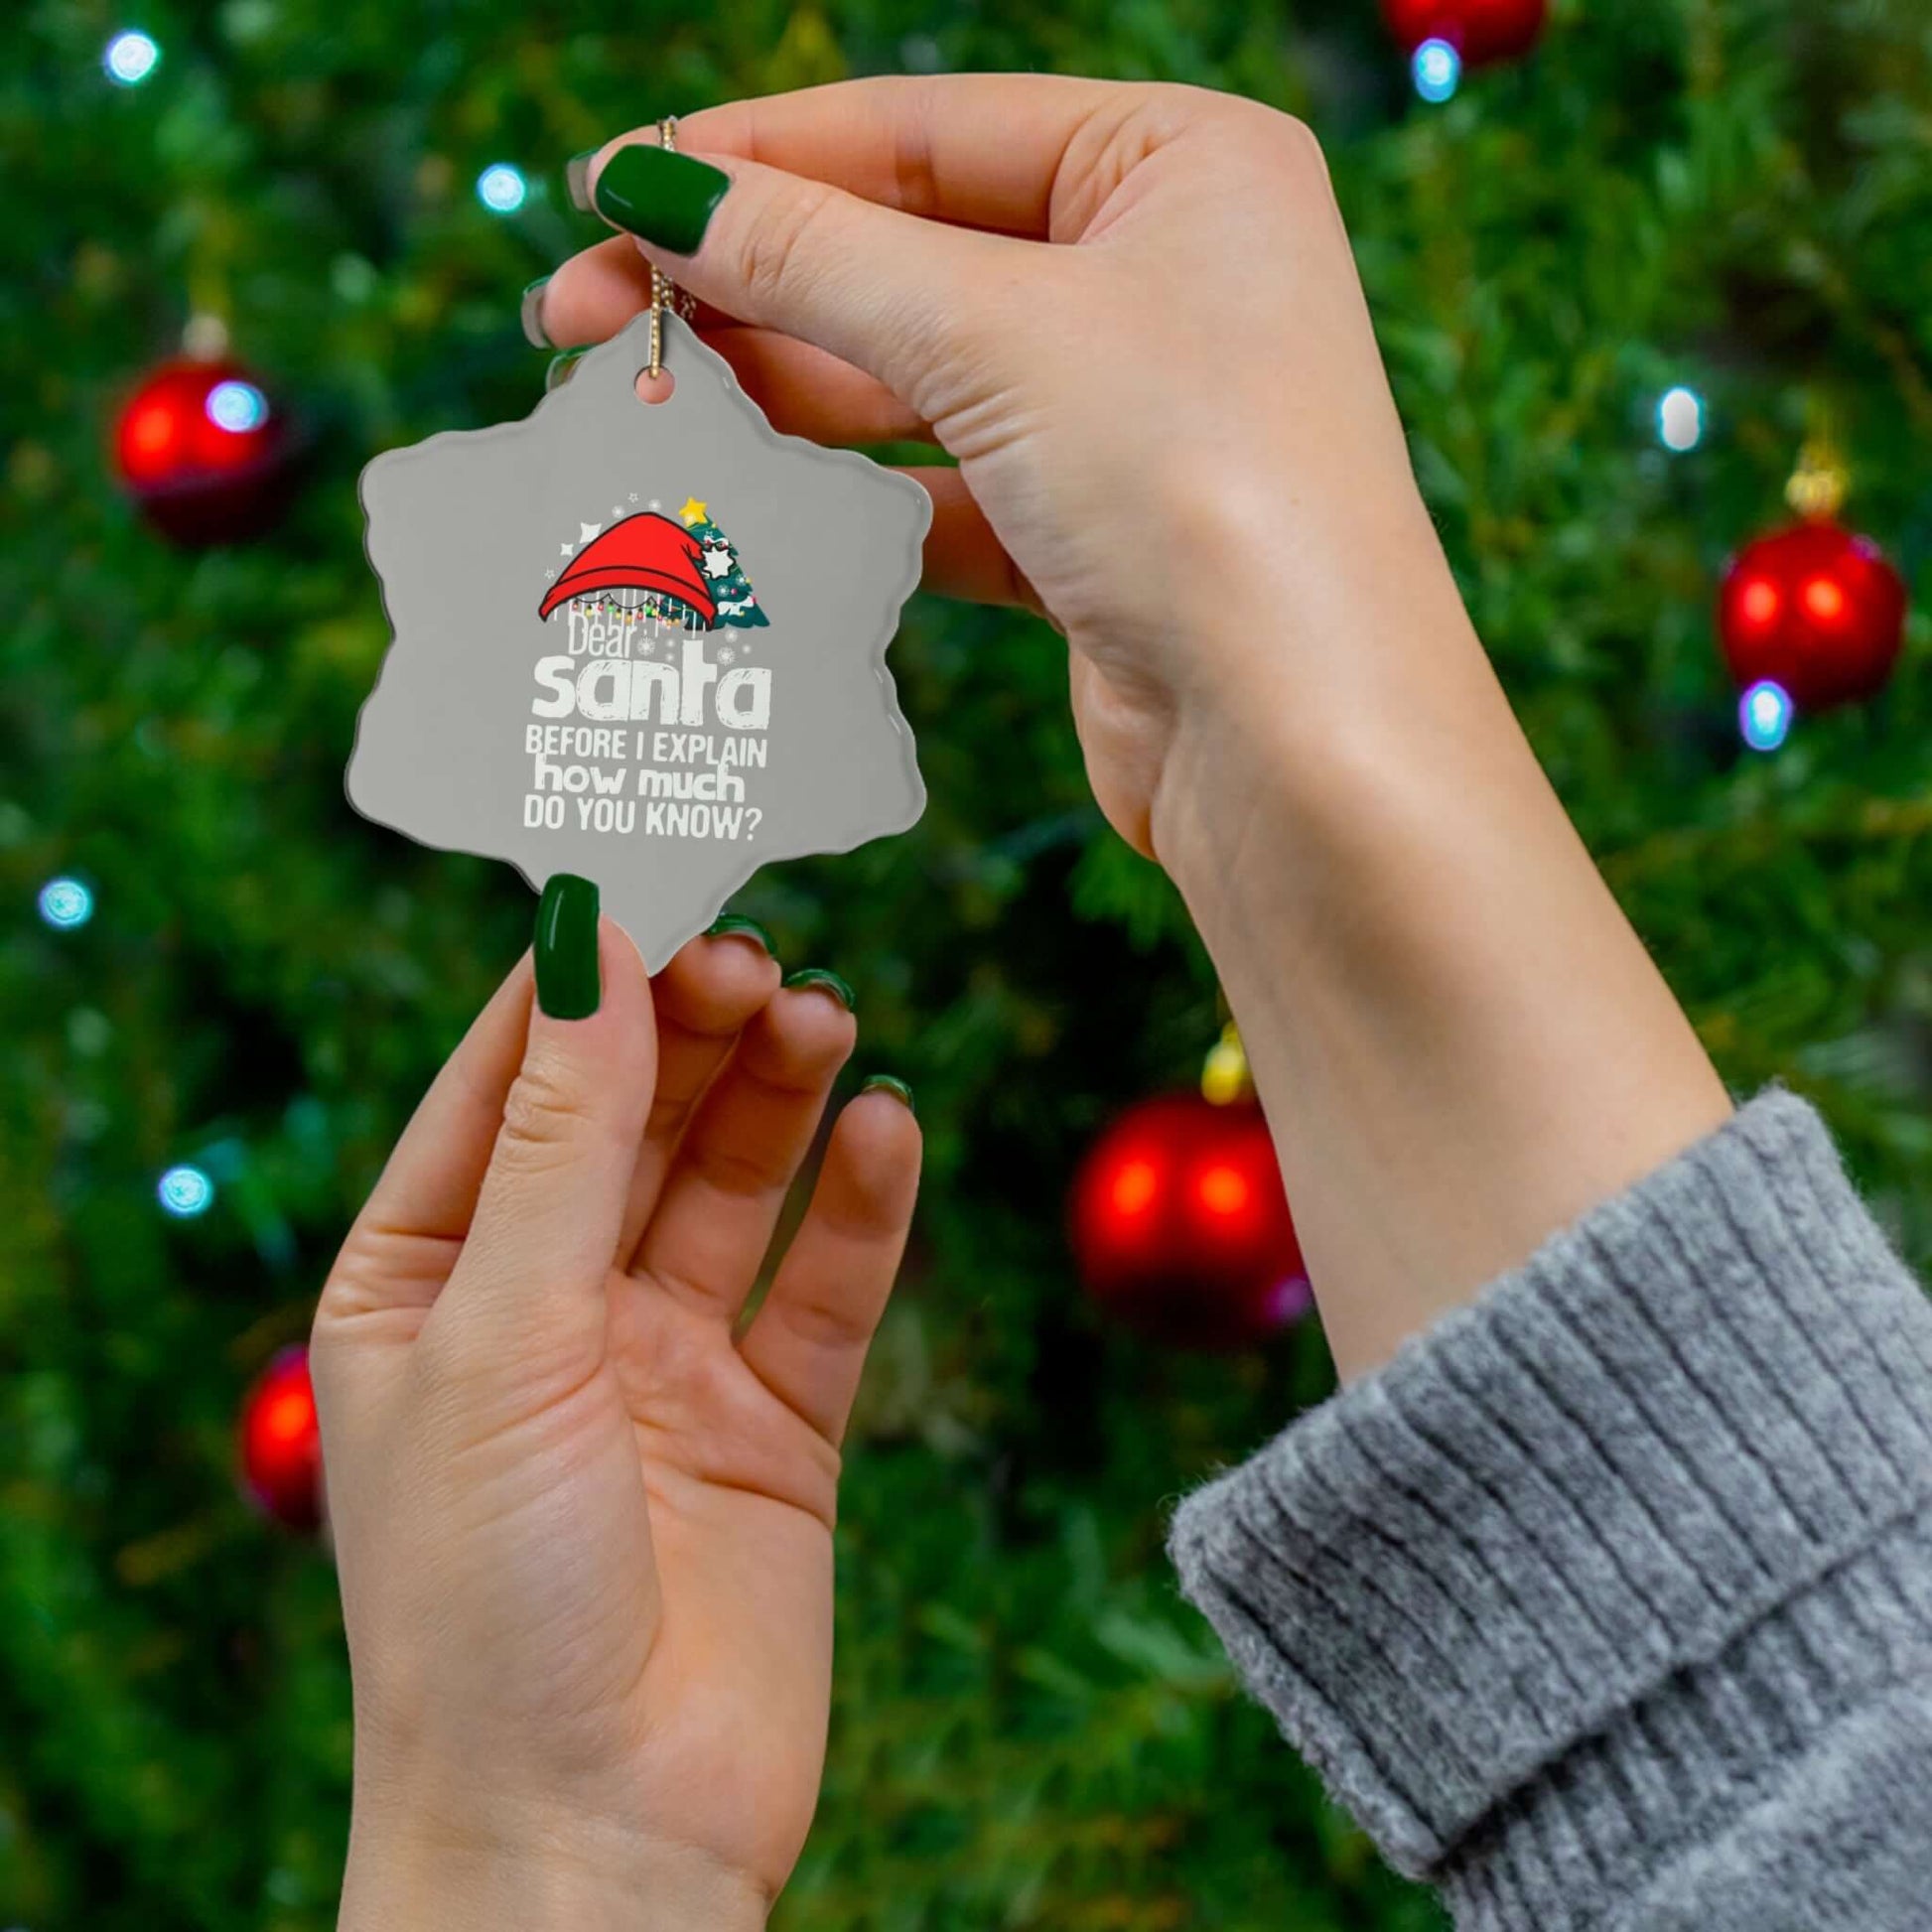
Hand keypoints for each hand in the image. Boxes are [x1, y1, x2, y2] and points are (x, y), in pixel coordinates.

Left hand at [313, 915, 918, 1928]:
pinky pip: (825, 1287)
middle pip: (632, 1119)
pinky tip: (888, 1128)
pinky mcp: (774, 1428)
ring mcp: (665, 1367)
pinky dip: (860, 1206)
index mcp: (425, 1283)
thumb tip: (590, 941)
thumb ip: (560, 1140)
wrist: (595, 1841)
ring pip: (733, 1184)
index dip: (580, 980)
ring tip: (827, 1015)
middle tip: (760, 953)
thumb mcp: (501, 1339)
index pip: (505, 1084)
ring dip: (779, 1095)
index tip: (655, 876)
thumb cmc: (485, 1602)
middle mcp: (545, 1310)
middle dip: (692, 1029)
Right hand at [538, 76, 1435, 856]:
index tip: (604, 191)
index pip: (923, 131)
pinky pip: (941, 489)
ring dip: (776, 392)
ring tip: (635, 408)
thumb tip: (649, 186)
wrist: (1302, 748)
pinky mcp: (1096, 538)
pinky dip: (847, 498)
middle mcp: (1165, 275)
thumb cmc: (1198, 492)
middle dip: (742, 286)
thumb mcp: (992, 335)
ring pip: (914, 378)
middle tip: (576, 321)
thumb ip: (811, 255)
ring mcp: (1131, 413)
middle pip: (906, 253)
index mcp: (1181, 163)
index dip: (751, 159)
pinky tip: (747, 500)